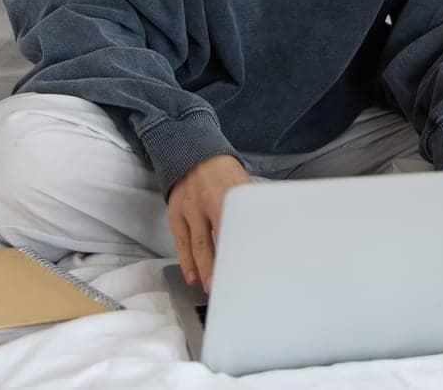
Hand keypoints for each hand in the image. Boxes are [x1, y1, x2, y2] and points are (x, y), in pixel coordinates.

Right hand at [166, 153, 251, 292]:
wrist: (194, 154)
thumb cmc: (224, 174)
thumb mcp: (243, 185)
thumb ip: (250, 209)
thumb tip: (266, 234)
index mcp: (229, 194)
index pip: (239, 226)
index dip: (244, 247)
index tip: (251, 266)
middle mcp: (208, 201)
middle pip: (217, 238)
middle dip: (222, 264)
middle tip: (229, 285)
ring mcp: (190, 209)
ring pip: (198, 244)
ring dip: (204, 268)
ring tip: (211, 287)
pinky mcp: (175, 214)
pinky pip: (181, 242)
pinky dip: (186, 261)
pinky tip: (192, 276)